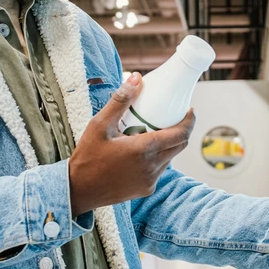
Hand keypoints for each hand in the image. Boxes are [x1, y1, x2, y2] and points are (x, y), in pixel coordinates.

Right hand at [69, 72, 195, 215]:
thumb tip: (137, 78)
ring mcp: (150, 180)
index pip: (180, 134)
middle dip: (180, 130)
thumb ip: (120, 100)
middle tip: (171, 117)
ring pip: (169, 158)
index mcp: (144, 149)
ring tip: (151, 132)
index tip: (189, 110)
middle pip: (179, 146)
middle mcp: (152, 167)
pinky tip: (139, 152)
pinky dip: (156, 158)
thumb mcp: (100, 124)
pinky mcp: (145, 189)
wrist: (79, 189)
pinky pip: (158, 170)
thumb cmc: (88, 155)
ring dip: (166, 145)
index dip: (190, 121)